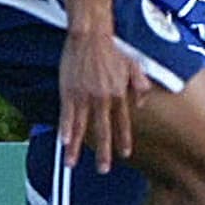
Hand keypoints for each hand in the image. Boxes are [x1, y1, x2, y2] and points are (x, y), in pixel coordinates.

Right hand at [58, 31, 151, 171]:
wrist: (91, 35)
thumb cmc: (112, 48)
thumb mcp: (134, 66)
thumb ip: (141, 86)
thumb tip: (142, 104)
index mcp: (120, 94)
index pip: (123, 122)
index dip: (123, 139)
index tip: (125, 154)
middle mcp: (104, 98)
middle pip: (103, 130)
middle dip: (104, 152)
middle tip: (103, 170)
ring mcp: (85, 96)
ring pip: (82, 127)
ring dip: (77, 147)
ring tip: (72, 164)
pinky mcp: (69, 91)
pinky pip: (67, 115)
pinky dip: (65, 129)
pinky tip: (63, 142)